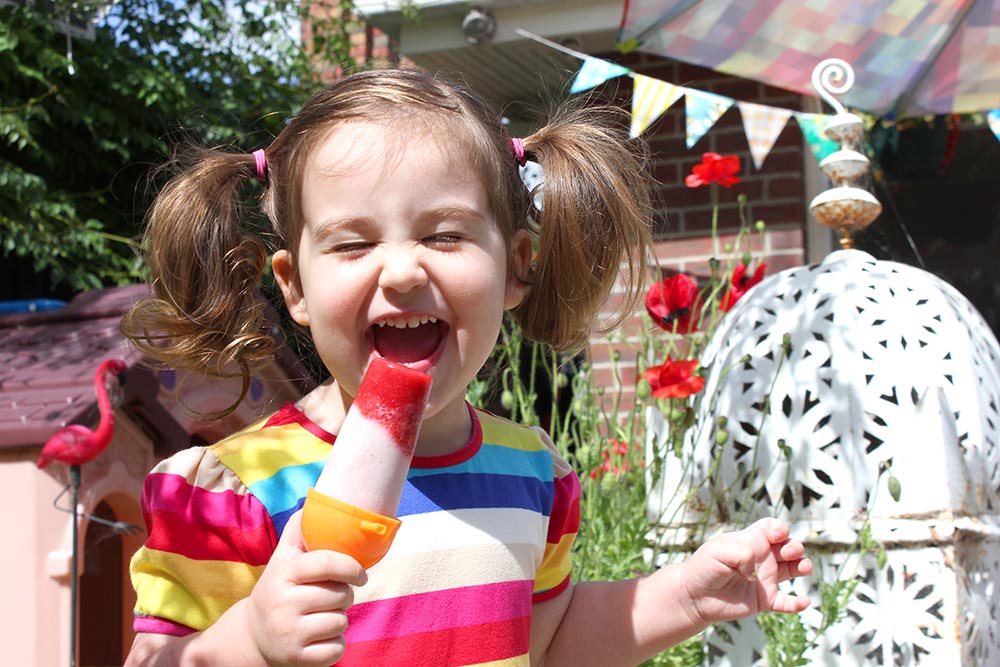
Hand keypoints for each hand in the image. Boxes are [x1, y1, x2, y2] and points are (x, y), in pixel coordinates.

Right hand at [245, 510, 367, 665]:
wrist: (253, 636)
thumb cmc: (280, 589)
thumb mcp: (283, 559)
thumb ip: (298, 529)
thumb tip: (317, 499)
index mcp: (283, 574)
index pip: (326, 563)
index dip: (352, 567)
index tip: (361, 575)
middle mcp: (282, 603)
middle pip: (340, 595)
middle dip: (344, 596)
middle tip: (331, 597)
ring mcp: (288, 633)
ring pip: (340, 622)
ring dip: (339, 620)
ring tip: (321, 616)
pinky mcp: (296, 658)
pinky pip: (337, 649)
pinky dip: (335, 645)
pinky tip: (319, 638)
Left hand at [679, 518, 811, 624]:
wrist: (695, 595)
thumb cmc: (705, 567)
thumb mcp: (719, 550)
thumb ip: (743, 553)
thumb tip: (758, 570)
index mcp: (751, 541)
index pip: (773, 528)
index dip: (780, 528)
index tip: (777, 534)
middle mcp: (762, 558)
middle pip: (789, 546)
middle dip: (795, 546)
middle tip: (787, 553)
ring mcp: (765, 579)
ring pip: (793, 569)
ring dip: (803, 566)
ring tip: (804, 567)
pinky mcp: (765, 600)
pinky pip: (787, 602)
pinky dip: (798, 603)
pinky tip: (805, 602)